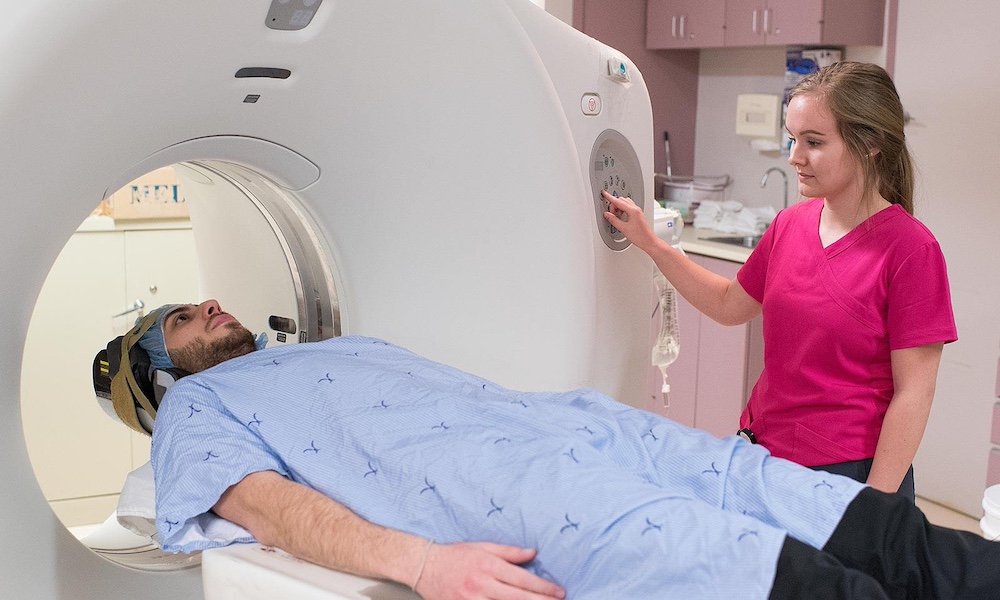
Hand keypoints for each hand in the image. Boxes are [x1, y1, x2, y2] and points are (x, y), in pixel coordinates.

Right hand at [414, 542, 564, 599]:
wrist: (424, 566)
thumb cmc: (455, 555)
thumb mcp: (483, 547)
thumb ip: (509, 552)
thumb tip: (533, 552)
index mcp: (488, 565)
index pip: (522, 579)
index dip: (543, 587)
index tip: (559, 592)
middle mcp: (481, 584)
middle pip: (518, 597)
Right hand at [601, 191, 656, 251]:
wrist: (648, 241)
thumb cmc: (639, 236)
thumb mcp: (623, 229)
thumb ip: (613, 220)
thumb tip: (607, 214)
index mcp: (633, 211)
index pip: (618, 201)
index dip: (610, 197)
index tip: (604, 194)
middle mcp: (636, 209)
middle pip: (622, 200)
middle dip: (614, 205)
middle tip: (611, 215)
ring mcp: (638, 211)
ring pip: (625, 203)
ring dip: (619, 207)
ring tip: (617, 217)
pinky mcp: (638, 214)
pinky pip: (629, 207)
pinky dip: (623, 209)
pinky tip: (622, 217)